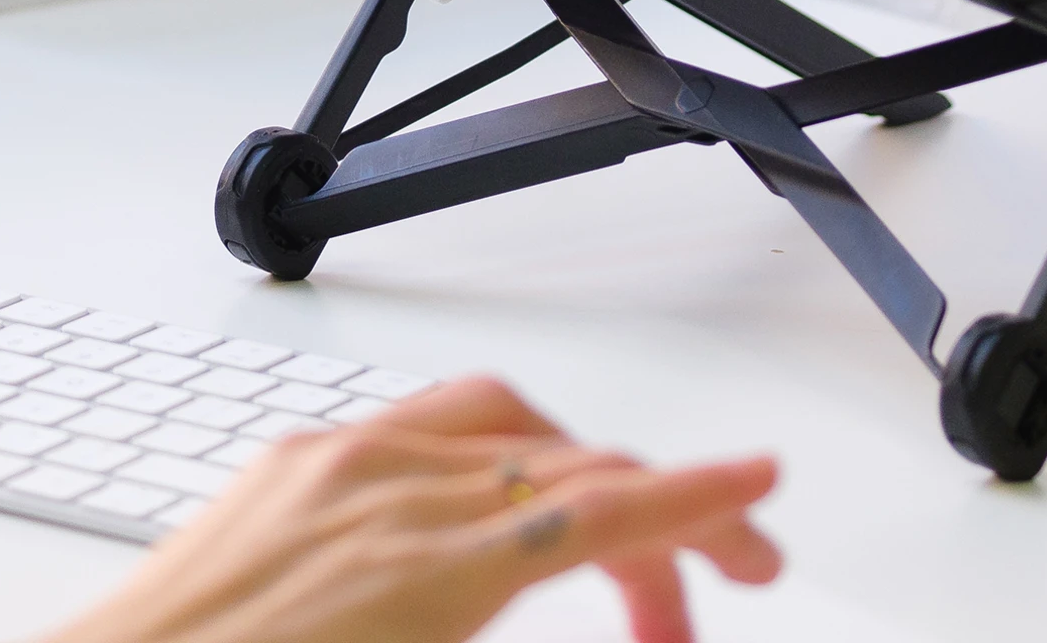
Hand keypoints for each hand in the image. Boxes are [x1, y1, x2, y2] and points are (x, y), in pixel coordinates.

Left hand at [36, 375, 778, 642]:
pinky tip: (498, 501)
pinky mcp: (286, 462)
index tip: (760, 499)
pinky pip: (422, 425)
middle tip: (709, 586)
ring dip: (582, 471)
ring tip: (616, 540)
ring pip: (505, 424)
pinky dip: (493, 450)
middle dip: (662, 516)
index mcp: (428, 568)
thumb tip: (609, 617)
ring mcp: (329, 464)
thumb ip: (524, 634)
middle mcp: (383, 493)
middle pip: (573, 469)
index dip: (701, 506)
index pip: (601, 514)